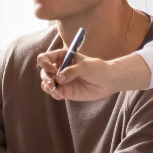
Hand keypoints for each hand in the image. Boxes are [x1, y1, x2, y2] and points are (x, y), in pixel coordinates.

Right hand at [37, 50, 151, 100]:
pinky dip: (55, 94)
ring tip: (57, 90)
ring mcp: (62, 81)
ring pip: (46, 83)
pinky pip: (54, 93)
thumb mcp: (86, 66)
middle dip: (45, 78)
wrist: (109, 81)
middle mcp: (59, 68)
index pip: (45, 58)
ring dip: (48, 87)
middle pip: (43, 72)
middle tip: (52, 84)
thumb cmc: (99, 69)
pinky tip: (62, 95)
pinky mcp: (65, 91)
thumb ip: (72, 71)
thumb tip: (58, 78)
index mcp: (62, 57)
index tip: (53, 70)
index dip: (45, 63)